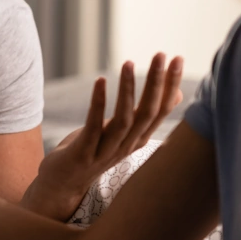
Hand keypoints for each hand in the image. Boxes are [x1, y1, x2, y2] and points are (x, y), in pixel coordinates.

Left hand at [22, 53, 184, 221]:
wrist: (62, 185)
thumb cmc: (93, 152)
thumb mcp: (123, 132)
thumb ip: (147, 115)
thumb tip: (175, 93)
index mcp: (138, 139)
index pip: (161, 110)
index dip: (170, 85)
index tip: (178, 58)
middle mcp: (127, 146)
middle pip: (147, 113)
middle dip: (156, 82)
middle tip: (161, 54)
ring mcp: (105, 151)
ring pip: (124, 120)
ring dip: (128, 90)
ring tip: (129, 63)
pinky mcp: (83, 153)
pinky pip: (93, 126)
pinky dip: (98, 103)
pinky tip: (100, 81)